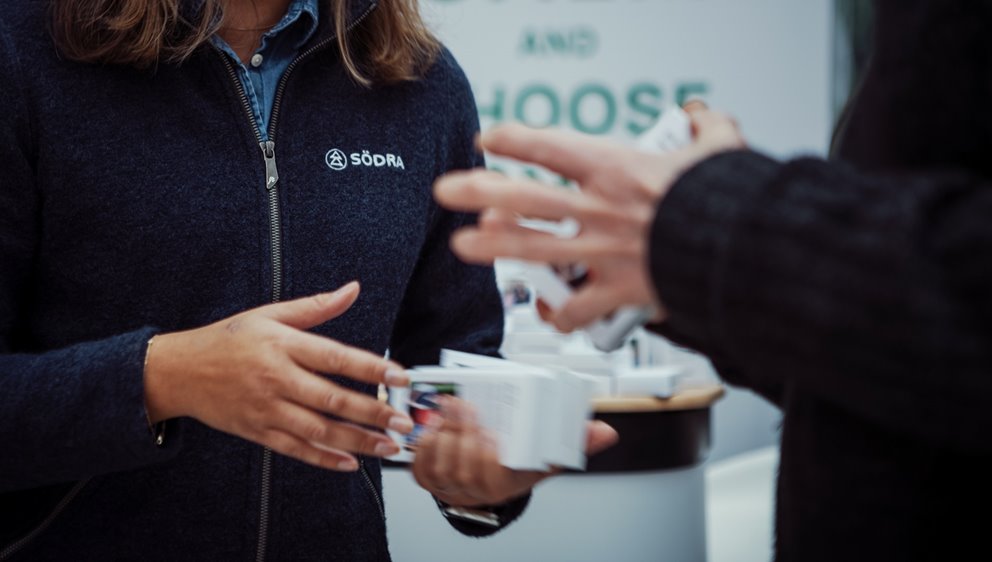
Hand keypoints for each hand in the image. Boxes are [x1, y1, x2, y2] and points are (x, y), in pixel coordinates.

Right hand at [143, 281, 413, 471]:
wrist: (178, 371)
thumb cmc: (226, 339)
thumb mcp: (269, 314)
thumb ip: (315, 307)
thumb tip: (352, 289)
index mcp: (283, 345)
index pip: (336, 357)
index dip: (371, 368)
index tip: (400, 376)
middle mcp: (276, 378)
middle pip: (333, 399)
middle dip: (374, 412)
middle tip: (405, 422)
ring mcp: (266, 409)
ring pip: (319, 430)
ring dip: (358, 441)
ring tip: (388, 445)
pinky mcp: (257, 431)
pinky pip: (295, 450)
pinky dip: (324, 458)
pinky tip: (351, 462)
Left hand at [410, 396, 618, 506]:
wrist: (489, 484)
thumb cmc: (518, 466)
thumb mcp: (549, 456)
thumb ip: (576, 442)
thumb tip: (605, 431)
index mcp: (506, 484)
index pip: (492, 475)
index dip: (486, 456)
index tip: (490, 432)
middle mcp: (476, 491)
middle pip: (463, 468)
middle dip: (462, 435)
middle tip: (465, 406)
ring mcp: (450, 487)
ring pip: (440, 466)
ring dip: (441, 436)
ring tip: (447, 409)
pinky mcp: (429, 480)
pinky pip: (421, 468)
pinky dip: (423, 447)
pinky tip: (431, 426)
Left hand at [433, 103, 744, 331]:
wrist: (744, 253)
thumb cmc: (727, 203)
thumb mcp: (720, 151)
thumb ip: (706, 128)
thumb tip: (701, 115)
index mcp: (617, 170)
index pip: (550, 147)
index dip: (512, 140)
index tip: (489, 138)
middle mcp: (599, 211)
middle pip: (524, 198)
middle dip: (479, 192)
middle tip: (448, 190)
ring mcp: (602, 254)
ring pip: (533, 250)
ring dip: (493, 248)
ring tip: (464, 245)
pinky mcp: (617, 292)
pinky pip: (576, 309)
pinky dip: (560, 313)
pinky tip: (550, 310)